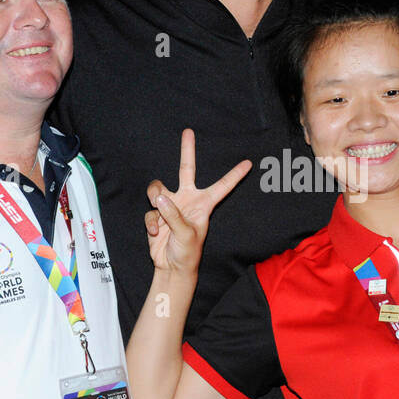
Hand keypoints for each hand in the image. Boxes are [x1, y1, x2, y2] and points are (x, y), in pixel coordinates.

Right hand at [145, 129, 251, 276]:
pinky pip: (150, 211)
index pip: (222, 186)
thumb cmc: (187, 253)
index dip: (235, 175)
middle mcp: (187, 200)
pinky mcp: (156, 215)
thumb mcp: (186, 235)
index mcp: (203, 204)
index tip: (248, 163)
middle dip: (187, 151)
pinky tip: (155, 233)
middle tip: (188, 131)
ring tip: (158, 208)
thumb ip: (174, 216)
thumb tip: (160, 198)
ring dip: (155, 196)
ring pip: (158, 189)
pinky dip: (151, 222)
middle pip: (187, 169)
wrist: (171, 267)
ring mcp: (171, 206)